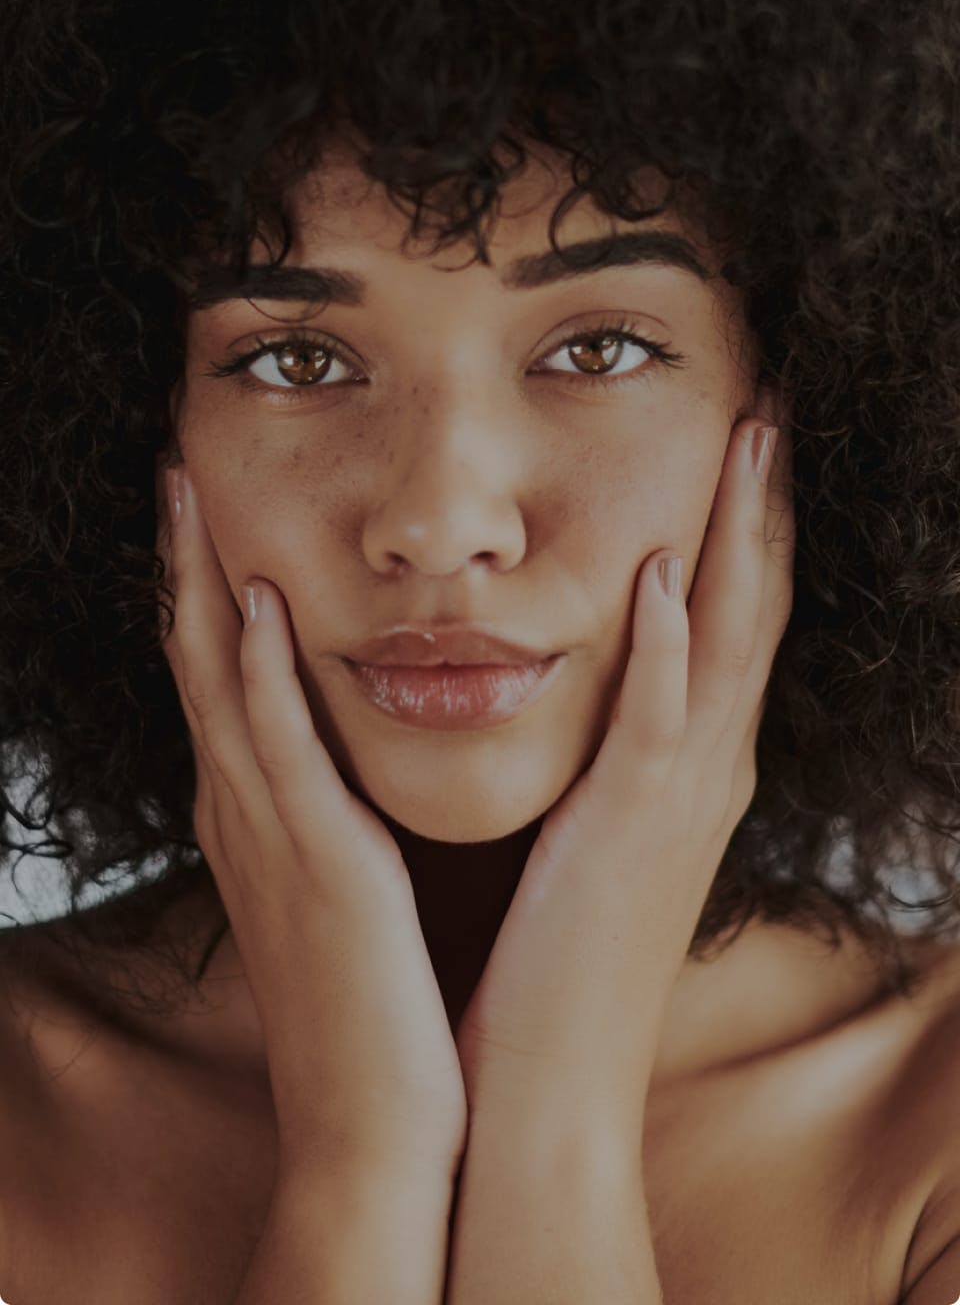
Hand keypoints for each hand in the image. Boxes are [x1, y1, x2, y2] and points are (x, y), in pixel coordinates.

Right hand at [156, 462, 467, 1183]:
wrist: (375, 1118)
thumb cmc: (367, 999)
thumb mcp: (339, 884)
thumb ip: (327, 812)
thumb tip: (337, 754)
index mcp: (256, 810)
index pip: (216, 673)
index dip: (201, 583)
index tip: (206, 503)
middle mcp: (243, 808)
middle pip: (195, 656)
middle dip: (182, 559)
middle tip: (174, 465)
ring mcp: (267, 833)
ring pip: (215, 683)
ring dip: (199, 582)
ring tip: (190, 492)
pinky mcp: (314, 861)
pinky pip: (274, 750)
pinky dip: (255, 675)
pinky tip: (252, 605)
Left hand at [453, 387, 794, 1128]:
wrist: (547, 1086)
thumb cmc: (558, 956)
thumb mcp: (595, 836)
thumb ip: (609, 759)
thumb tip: (593, 689)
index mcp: (691, 765)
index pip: (736, 618)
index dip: (747, 524)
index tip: (742, 436)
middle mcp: (706, 770)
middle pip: (754, 606)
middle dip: (764, 501)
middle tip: (770, 400)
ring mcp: (677, 801)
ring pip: (728, 643)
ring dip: (738, 537)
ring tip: (747, 438)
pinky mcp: (628, 836)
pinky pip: (659, 723)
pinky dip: (670, 647)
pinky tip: (664, 572)